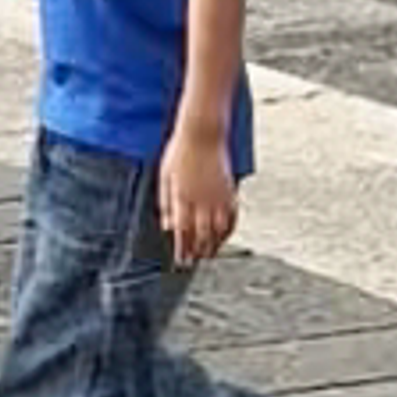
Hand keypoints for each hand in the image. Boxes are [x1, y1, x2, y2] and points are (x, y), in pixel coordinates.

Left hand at [156, 115, 239, 268]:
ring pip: (218, 229)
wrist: (203, 133)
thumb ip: (166, 203)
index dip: (182, 248)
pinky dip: (229, 230)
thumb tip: (167, 225)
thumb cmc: (180, 152)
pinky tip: (224, 237)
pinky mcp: (230, 190)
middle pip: (201, 234)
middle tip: (194, 262)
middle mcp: (202, 199)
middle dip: (197, 251)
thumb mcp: (165, 176)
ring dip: (213, 245)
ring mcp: (218, 195)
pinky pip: (232, 216)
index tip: (181, 260)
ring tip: (208, 255)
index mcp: (182, 196)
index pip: (182, 230)